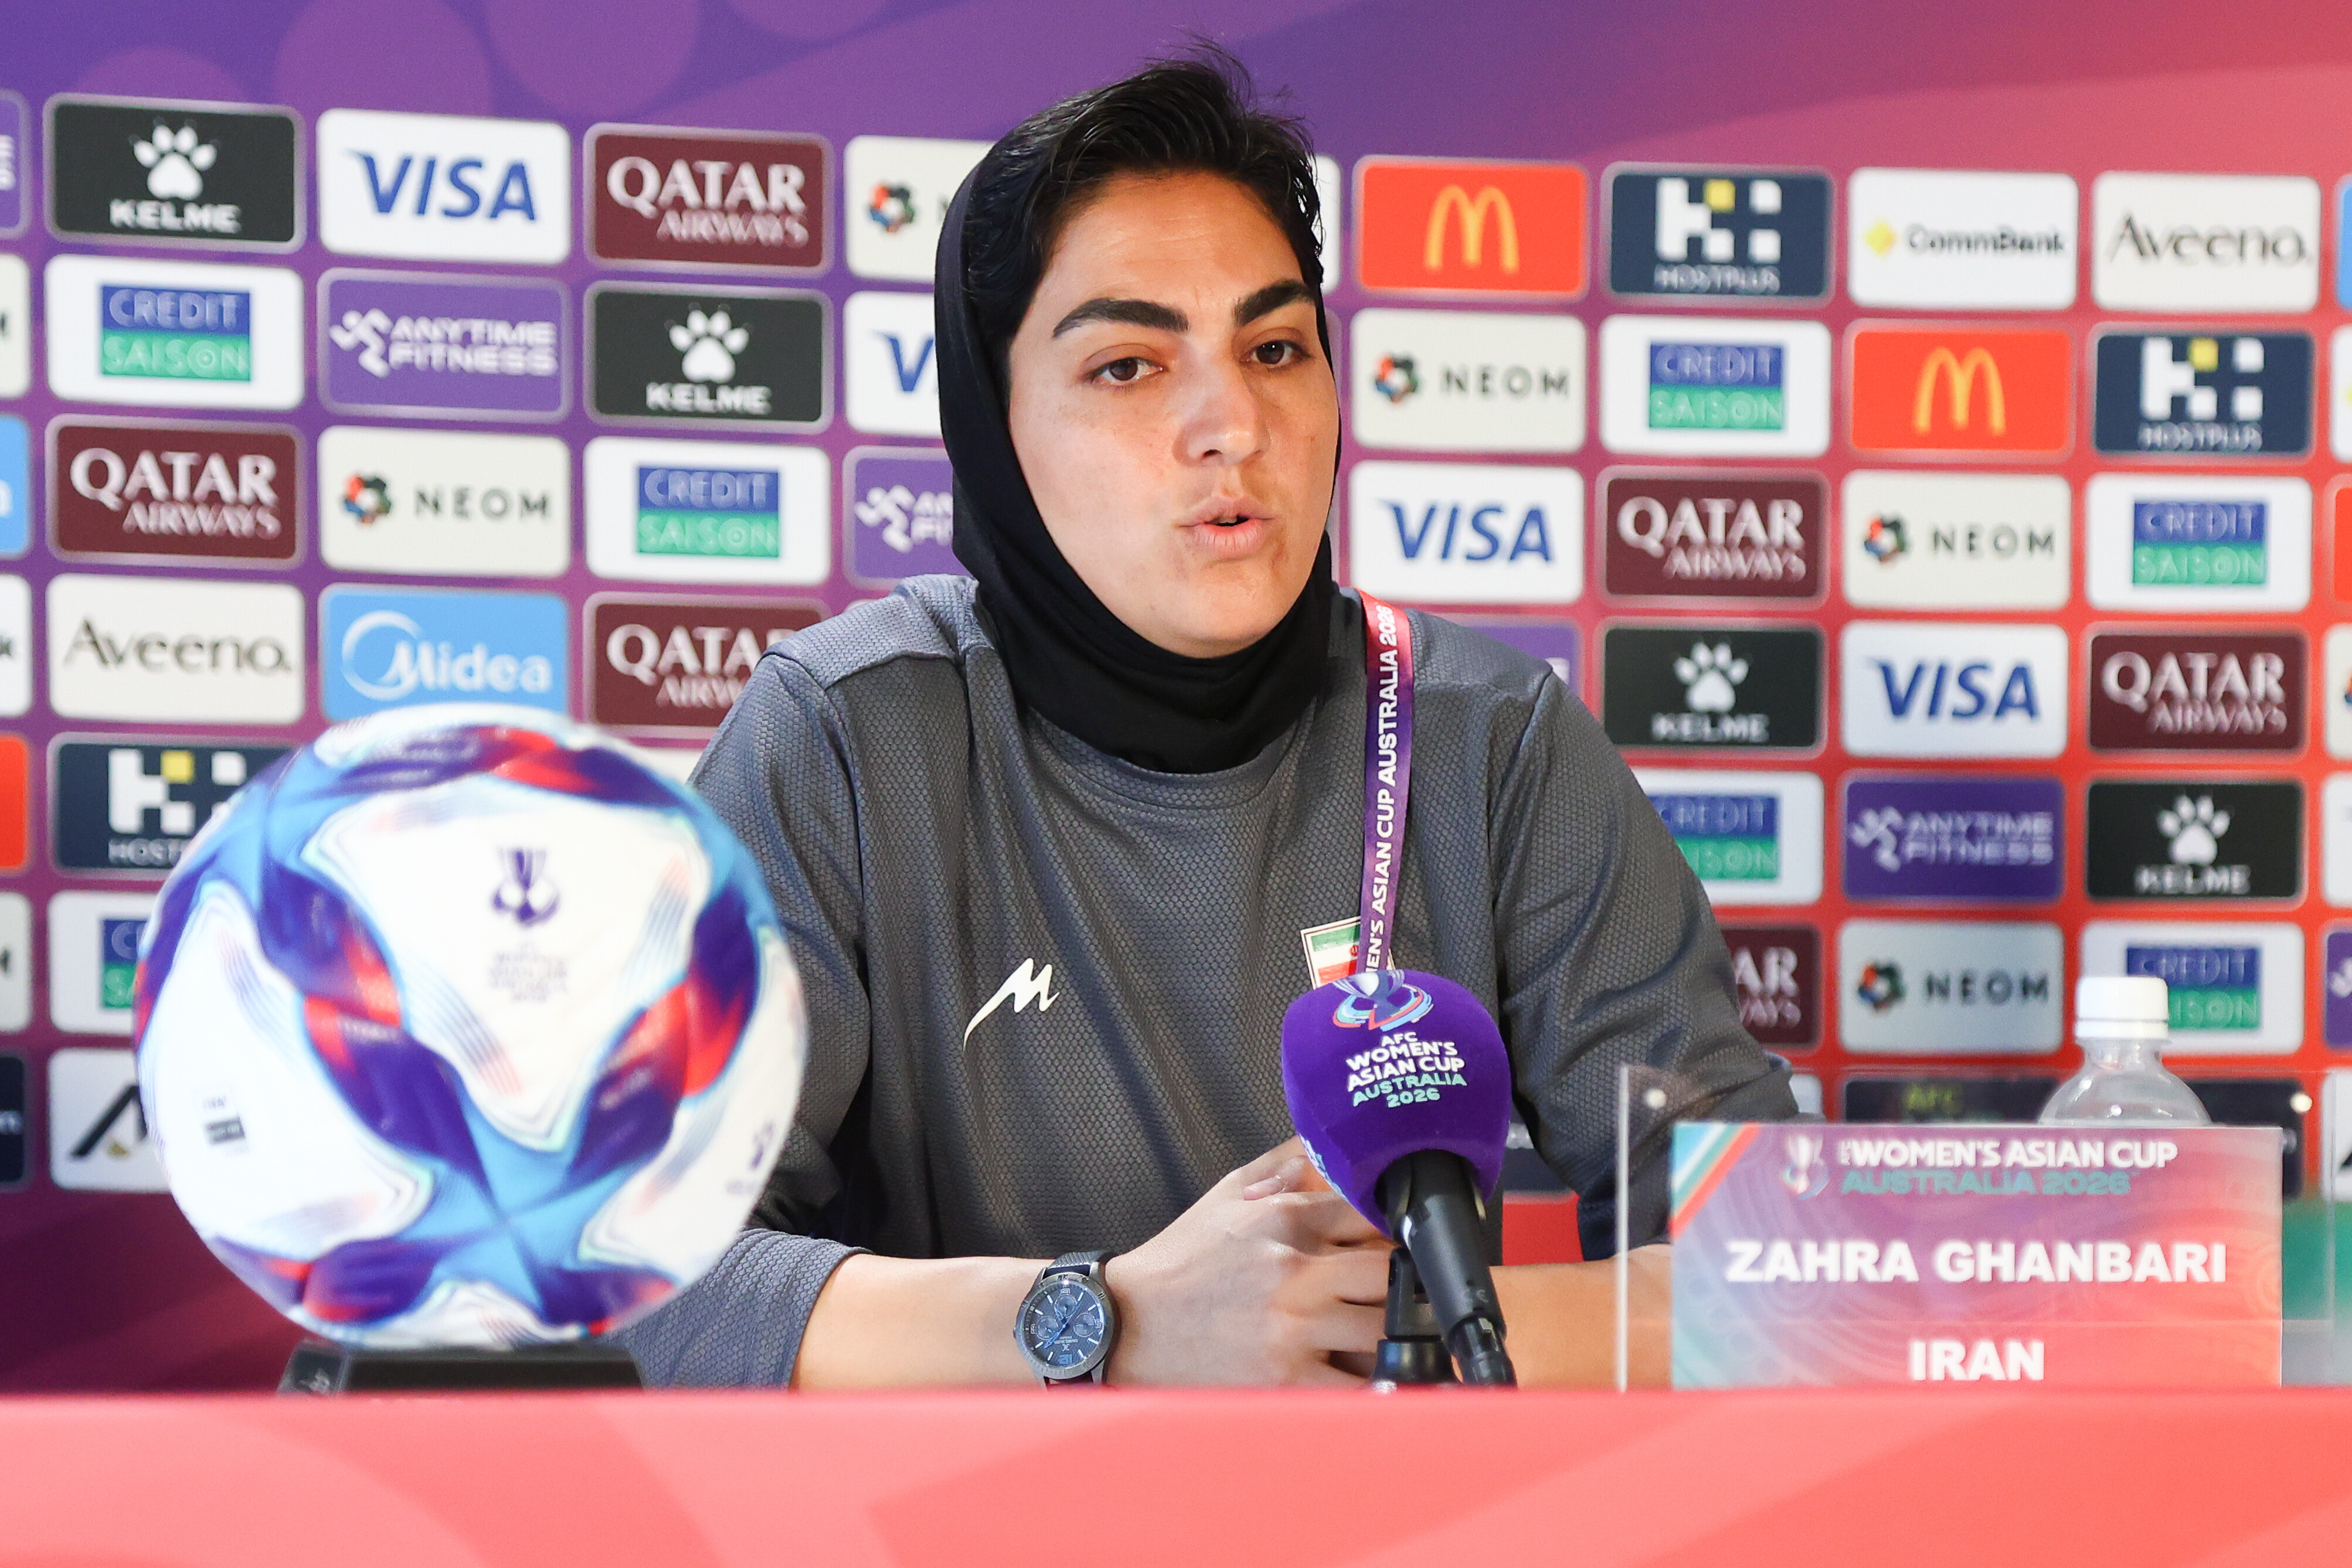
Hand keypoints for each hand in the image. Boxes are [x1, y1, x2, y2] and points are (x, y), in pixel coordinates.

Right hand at [1104, 1136, 1391, 1385]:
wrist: (1124, 1324)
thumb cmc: (1181, 1261)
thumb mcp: (1226, 1193)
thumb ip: (1284, 1162)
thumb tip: (1329, 1136)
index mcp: (1283, 1219)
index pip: (1374, 1212)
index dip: (1398, 1227)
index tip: (1404, 1240)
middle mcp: (1293, 1270)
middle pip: (1391, 1271)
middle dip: (1406, 1282)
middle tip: (1413, 1292)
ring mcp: (1292, 1327)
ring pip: (1384, 1328)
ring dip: (1396, 1332)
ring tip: (1398, 1334)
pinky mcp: (1285, 1378)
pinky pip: (1356, 1385)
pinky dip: (1375, 1381)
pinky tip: (1376, 1374)